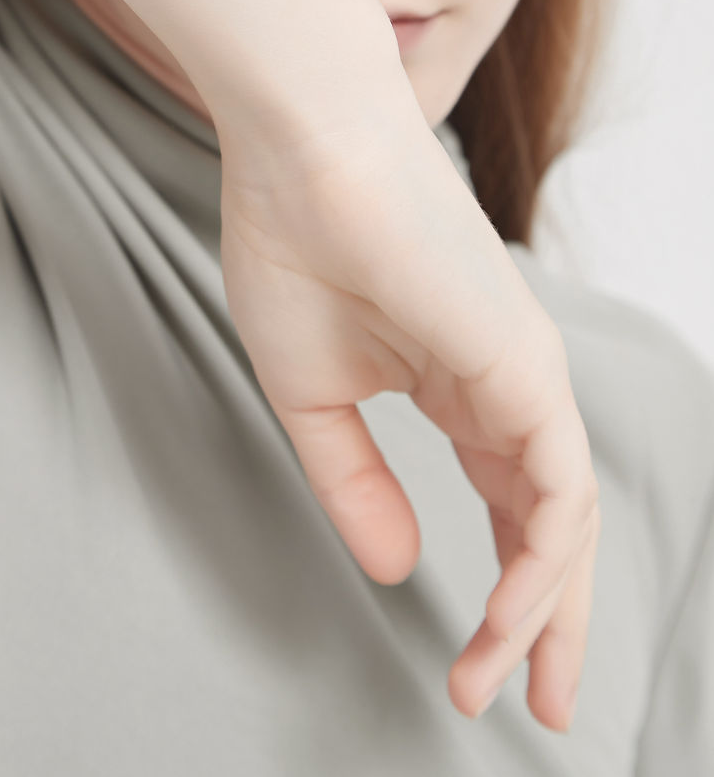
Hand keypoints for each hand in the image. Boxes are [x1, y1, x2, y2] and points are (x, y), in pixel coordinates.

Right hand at [214, 79, 599, 733]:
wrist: (302, 146)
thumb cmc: (292, 242)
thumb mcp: (310, 394)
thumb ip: (355, 480)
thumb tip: (400, 567)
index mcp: (457, 383)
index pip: (506, 504)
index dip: (502, 591)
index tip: (469, 672)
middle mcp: (505, 382)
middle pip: (552, 522)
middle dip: (551, 623)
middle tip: (546, 713)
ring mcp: (522, 370)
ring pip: (567, 515)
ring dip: (546, 610)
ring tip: (512, 687)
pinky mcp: (524, 362)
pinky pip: (558, 485)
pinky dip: (542, 563)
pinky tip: (510, 616)